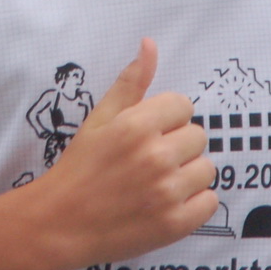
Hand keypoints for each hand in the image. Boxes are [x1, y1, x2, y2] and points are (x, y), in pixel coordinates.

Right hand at [31, 39, 215, 269]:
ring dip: (188, 174)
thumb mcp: (99, 119)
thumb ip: (130, 83)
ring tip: (159, 183)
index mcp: (136, 125)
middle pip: (198, 136)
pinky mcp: (175, 224)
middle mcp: (155, 156)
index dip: (167, 119)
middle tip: (150, 160)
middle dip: (178, 145)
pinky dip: (194, 203)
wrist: (60, 225)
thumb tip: (150, 44)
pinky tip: (168, 203)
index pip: (183, 105)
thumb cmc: (79, 168)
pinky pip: (210, 202)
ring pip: (207, 169)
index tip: (150, 133)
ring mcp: (167, 193)